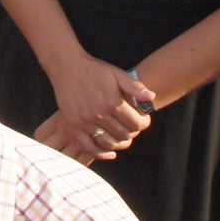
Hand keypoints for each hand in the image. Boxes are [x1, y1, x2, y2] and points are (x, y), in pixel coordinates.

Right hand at [39, 49, 153, 159]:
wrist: (67, 66)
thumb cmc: (95, 70)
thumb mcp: (117, 74)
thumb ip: (135, 87)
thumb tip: (152, 97)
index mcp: (113, 102)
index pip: (136, 124)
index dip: (144, 123)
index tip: (144, 120)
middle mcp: (99, 114)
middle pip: (124, 135)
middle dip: (133, 132)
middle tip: (133, 127)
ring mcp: (85, 122)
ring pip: (109, 143)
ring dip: (120, 143)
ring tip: (123, 136)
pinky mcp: (74, 126)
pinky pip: (90, 147)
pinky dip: (102, 153)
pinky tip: (111, 153)